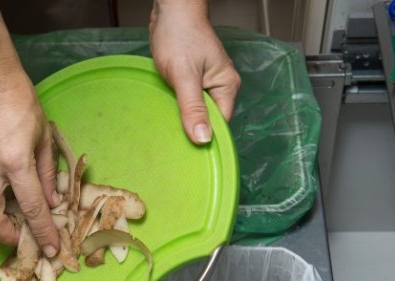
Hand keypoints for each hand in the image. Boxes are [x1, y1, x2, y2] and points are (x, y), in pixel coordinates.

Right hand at [0, 1, 59, 254]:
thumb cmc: (20, 100)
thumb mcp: (43, 136)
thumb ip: (48, 172)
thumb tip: (53, 200)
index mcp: (15, 162)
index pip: (31, 206)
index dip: (43, 231)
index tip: (51, 247)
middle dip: (4, 234)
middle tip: (20, 237)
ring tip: (8, 219)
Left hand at [149, 0, 240, 143]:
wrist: (170, 12)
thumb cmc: (179, 35)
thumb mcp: (185, 76)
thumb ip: (193, 108)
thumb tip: (203, 138)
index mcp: (226, 87)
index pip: (220, 125)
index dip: (205, 139)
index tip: (190, 153)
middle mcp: (220, 88)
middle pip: (209, 121)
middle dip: (193, 131)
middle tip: (175, 144)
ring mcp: (206, 85)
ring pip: (197, 113)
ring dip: (184, 121)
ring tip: (170, 130)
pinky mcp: (192, 82)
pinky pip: (188, 103)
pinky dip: (178, 109)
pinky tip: (168, 114)